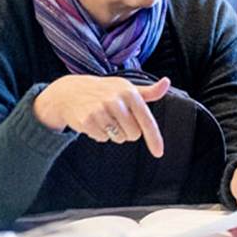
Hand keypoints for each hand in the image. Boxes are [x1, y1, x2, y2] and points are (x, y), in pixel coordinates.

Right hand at [32, 76, 169, 156]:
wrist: (70, 92)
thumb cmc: (104, 91)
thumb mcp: (126, 88)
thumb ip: (148, 91)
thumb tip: (166, 83)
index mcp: (130, 93)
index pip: (147, 121)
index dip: (154, 139)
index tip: (159, 152)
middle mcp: (116, 101)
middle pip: (133, 134)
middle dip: (127, 131)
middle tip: (117, 119)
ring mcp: (100, 110)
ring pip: (118, 137)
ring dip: (113, 133)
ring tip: (104, 118)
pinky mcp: (86, 120)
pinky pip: (102, 138)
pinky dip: (99, 134)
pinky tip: (93, 121)